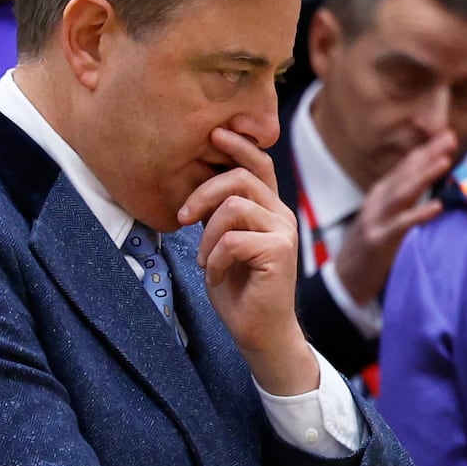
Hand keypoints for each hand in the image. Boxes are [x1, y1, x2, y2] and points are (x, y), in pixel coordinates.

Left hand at [179, 127, 316, 393]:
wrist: (259, 332)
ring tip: (206, 261)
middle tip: (183, 216)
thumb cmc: (239, 290)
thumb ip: (219, 214)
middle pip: (241, 177)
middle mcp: (281, 215)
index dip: (238, 145)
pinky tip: (218, 276)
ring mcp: (283, 232)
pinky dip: (216, 259)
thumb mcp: (223, 243)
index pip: (258, 164)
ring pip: (234, 206)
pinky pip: (233, 239)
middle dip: (204, 191)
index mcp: (269, 209)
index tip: (214, 133)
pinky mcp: (280, 251)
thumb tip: (197, 186)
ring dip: (208, 236)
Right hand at [333, 131, 457, 304]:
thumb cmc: (370, 247)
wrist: (344, 279)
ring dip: (424, 175)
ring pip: (402, 193)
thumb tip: (424, 182)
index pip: (405, 167)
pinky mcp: (379, 241)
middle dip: (428, 154)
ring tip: (445, 160)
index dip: (425, 150)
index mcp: (380, 194)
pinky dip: (419, 214)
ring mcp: (376, 220)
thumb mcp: (385, 217)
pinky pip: (401, 225)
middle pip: (405, 174)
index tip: (447, 135)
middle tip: (450, 137)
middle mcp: (377, 202)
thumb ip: (402, 200)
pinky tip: (437, 206)